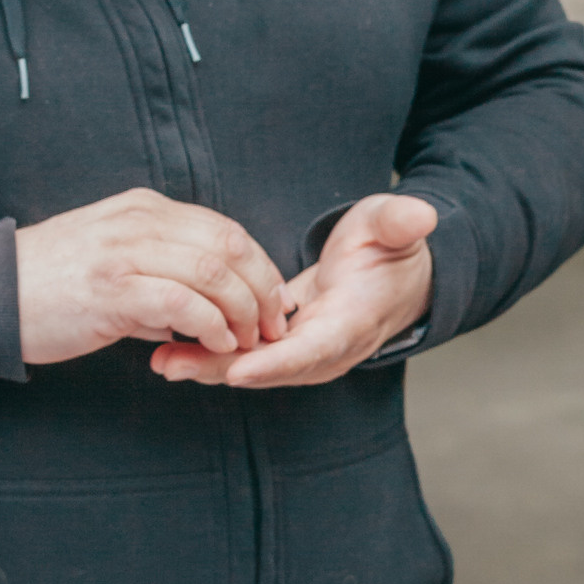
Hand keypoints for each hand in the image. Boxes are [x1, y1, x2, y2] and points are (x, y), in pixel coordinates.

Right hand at [14, 190, 290, 366]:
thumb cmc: (50, 286)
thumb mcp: (111, 260)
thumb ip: (156, 275)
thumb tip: (197, 312)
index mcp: (143, 209)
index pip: (223, 228)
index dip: (259, 266)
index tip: (271, 302)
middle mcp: (138, 221)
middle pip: (228, 245)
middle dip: (261, 289)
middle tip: (271, 327)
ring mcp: (124, 252)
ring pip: (212, 271)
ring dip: (241, 312)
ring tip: (247, 341)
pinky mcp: (111, 289)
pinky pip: (182, 302)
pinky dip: (211, 326)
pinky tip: (216, 345)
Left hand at [152, 192, 436, 390]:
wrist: (392, 278)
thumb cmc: (389, 247)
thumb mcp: (394, 227)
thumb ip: (401, 223)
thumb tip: (422, 215)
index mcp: (353, 322)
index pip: (314, 349)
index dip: (275, 362)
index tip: (239, 368)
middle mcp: (326, 350)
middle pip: (270, 368)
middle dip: (221, 368)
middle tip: (172, 364)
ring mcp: (303, 356)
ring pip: (251, 368)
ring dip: (205, 366)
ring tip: (161, 361)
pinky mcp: (282, 350)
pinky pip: (244, 358)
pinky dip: (208, 355)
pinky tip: (169, 350)